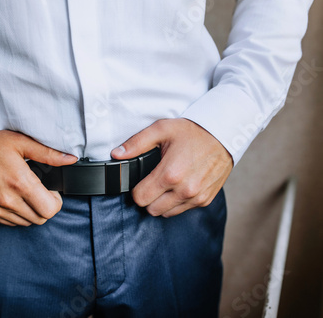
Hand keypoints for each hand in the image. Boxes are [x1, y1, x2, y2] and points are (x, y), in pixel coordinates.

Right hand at [0, 130, 77, 225]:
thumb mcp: (20, 142)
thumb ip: (48, 153)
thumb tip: (71, 159)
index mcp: (20, 183)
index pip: (50, 209)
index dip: (56, 201)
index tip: (51, 190)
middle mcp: (8, 200)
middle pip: (40, 219)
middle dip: (45, 207)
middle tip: (40, 191)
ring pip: (25, 223)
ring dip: (31, 211)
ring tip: (25, 193)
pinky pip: (9, 223)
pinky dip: (16, 214)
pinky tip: (13, 197)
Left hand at [111, 118, 232, 217]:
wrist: (225, 134)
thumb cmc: (193, 131)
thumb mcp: (161, 129)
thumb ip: (136, 143)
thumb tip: (116, 154)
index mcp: (170, 174)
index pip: (140, 198)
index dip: (136, 190)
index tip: (140, 180)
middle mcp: (184, 190)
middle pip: (151, 209)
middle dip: (147, 197)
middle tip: (152, 181)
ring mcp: (196, 197)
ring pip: (166, 213)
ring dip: (161, 202)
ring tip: (165, 183)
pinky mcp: (205, 200)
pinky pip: (181, 210)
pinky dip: (176, 202)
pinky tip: (178, 186)